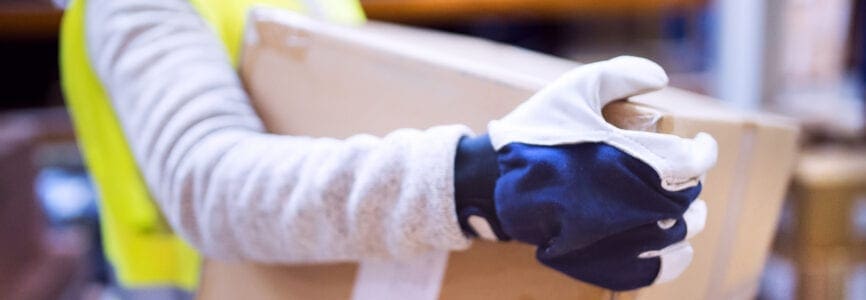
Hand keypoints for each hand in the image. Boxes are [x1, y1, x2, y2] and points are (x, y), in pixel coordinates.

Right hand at [456, 56, 716, 290]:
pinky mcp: (602, 261)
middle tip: (682, 172)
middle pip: (686, 199)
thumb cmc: (535, 133)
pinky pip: (652, 271)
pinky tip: (674, 248)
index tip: (699, 145)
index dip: (703, 152)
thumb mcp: (574, 89)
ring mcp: (618, 237)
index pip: (693, 162)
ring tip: (679, 208)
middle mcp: (632, 203)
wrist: (494, 181)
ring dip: (686, 219)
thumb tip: (662, 80)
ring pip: (675, 234)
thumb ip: (621, 75)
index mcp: (632, 159)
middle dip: (691, 184)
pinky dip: (671, 261)